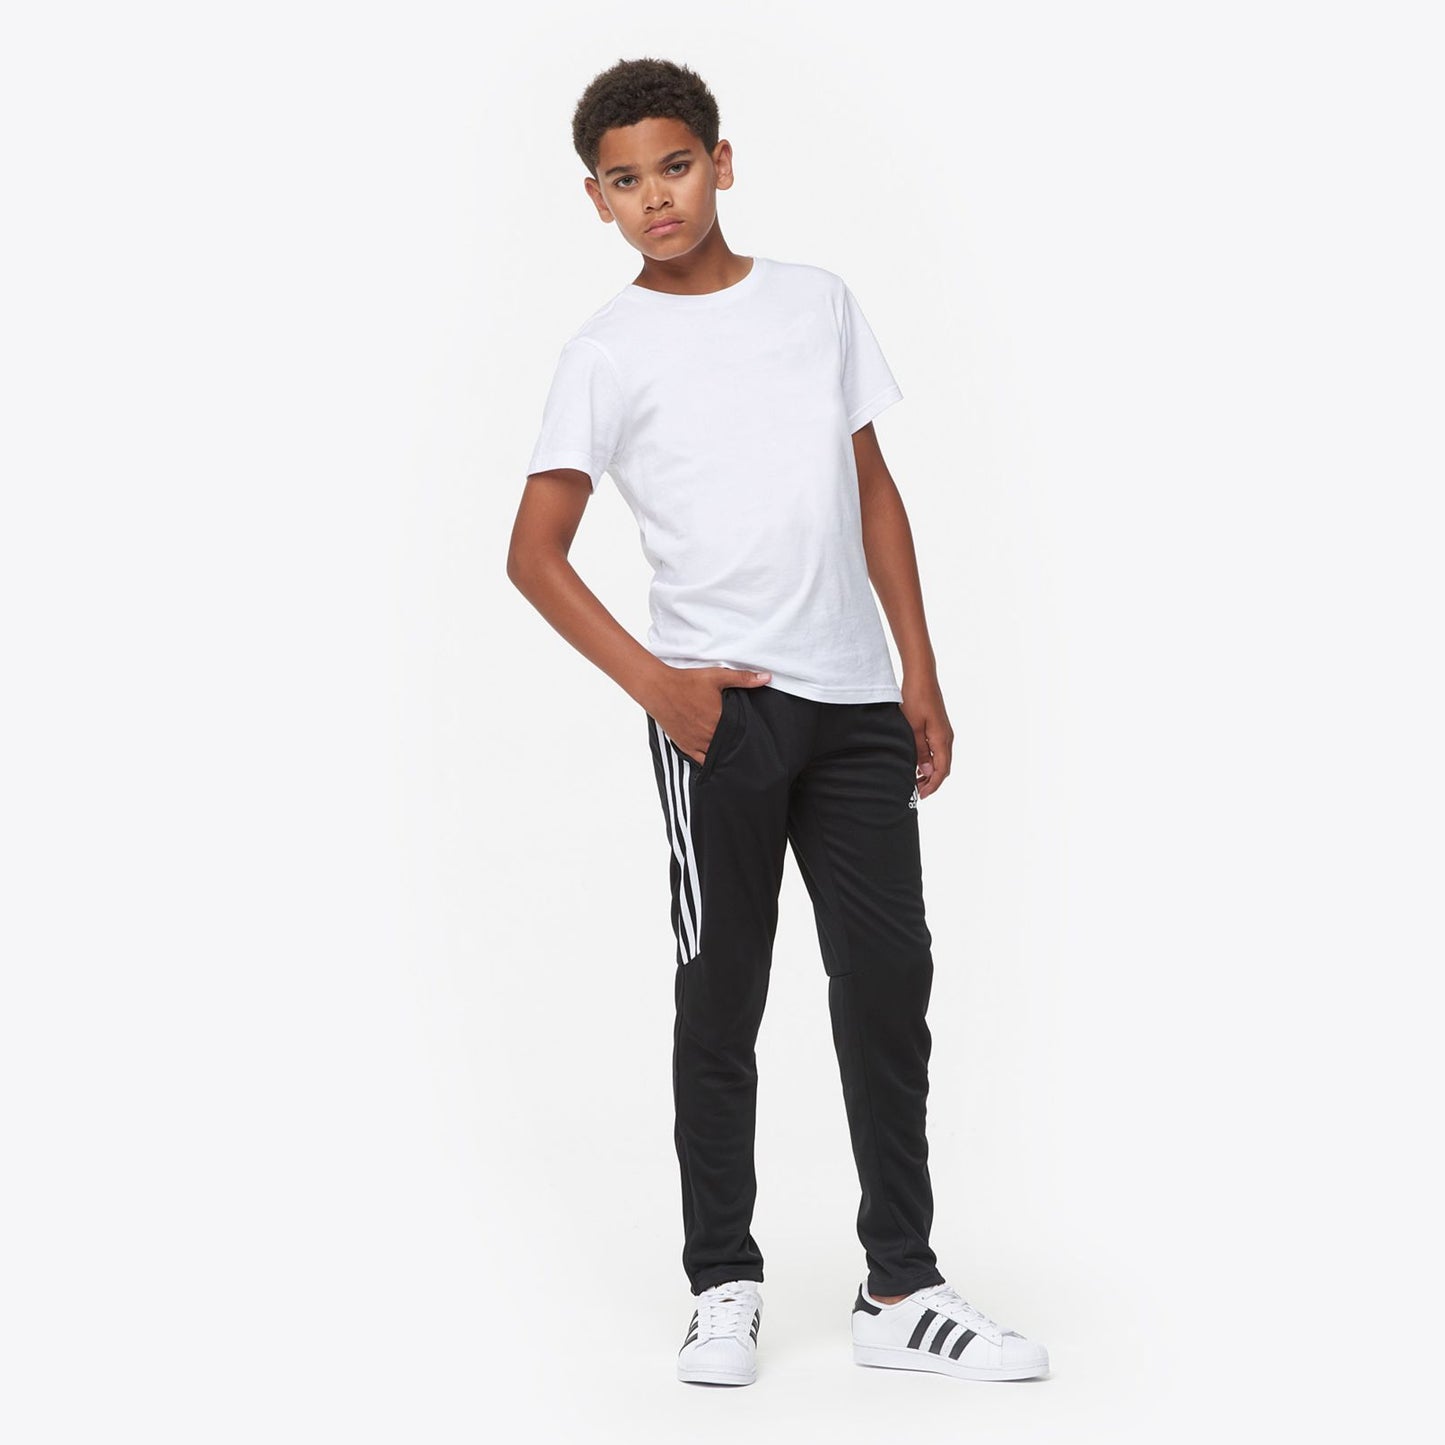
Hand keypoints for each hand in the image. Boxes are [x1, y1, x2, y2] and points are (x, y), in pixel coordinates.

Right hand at [649, 665, 771, 764]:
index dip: (750, 735)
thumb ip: (743, 679)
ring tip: (734, 754)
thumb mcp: (717, 676)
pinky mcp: (685, 747)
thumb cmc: (687, 682)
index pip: (743, 733)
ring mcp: (697, 743)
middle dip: (738, 745)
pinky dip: (710, 762)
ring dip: (725, 754)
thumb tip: (766, 678)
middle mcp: (710, 735)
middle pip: (731, 746)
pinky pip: (701, 761)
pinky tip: (717, 762)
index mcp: (721, 719)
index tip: (757, 737)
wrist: (659, 689)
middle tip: (749, 747)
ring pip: (718, 756)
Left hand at [901, 675, 953, 798]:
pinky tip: (918, 763)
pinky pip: (938, 750)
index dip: (932, 785)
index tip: (920, 795)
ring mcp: (944, 732)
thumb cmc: (915, 699)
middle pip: (943, 767)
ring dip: (930, 772)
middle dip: (932, 781)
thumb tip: (926, 771)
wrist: (922, 678)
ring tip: (915, 780)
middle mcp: (946, 738)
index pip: (941, 770)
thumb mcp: (913, 728)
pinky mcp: (939, 727)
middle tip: (916, 791)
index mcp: (941, 739)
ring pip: (941, 759)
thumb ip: (919, 751)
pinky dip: (930, 761)